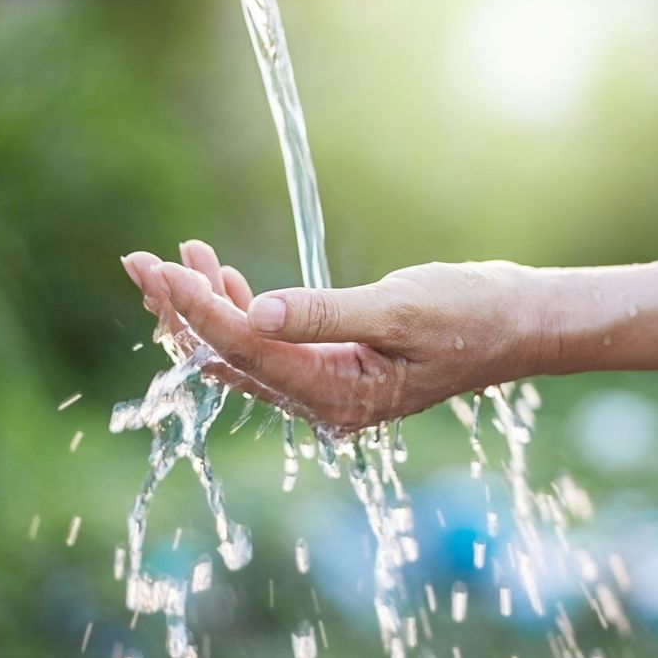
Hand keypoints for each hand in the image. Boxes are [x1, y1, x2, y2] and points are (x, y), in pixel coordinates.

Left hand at [122, 241, 545, 429]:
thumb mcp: (402, 308)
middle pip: (228, 361)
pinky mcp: (329, 366)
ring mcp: (324, 387)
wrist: (518, 323)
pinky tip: (220, 273)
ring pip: (240, 353)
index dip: (196, 309)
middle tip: (139, 262)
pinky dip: (237, 308)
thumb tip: (253, 312)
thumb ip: (326, 313)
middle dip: (181, 311)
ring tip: (176, 256)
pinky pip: (265, 345)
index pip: (246, 352)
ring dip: (205, 306)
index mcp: (338, 396)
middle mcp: (322, 401)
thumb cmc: (473, 314)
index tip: (157, 268)